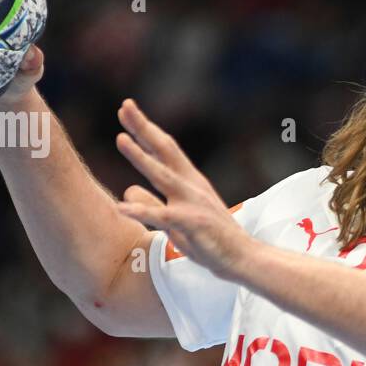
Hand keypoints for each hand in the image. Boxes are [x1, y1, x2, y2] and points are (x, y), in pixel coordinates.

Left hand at [113, 99, 253, 280]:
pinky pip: (163, 216)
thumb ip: (152, 204)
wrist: (245, 259)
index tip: (127, 110)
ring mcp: (193, 204)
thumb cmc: (212, 241)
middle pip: (165, 152)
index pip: (165, 150)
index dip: (145, 129)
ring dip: (142, 157)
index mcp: (190, 183)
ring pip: (163, 176)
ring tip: (121, 139)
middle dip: (144, 128)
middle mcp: (192, 187)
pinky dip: (142, 211)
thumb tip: (127, 189)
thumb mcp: (177, 221)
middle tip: (125, 106)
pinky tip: (121, 208)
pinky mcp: (193, 224)